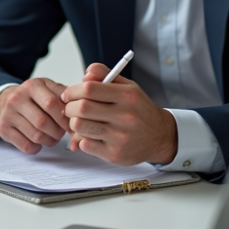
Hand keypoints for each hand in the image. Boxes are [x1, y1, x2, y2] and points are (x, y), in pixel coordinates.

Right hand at [0, 78, 69, 153]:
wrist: (5, 101)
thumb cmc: (33, 98)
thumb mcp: (48, 88)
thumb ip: (66, 96)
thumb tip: (81, 110)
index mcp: (31, 86)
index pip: (51, 104)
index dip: (65, 118)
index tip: (72, 124)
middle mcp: (17, 98)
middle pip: (43, 122)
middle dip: (58, 132)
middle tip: (61, 133)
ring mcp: (8, 114)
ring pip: (36, 136)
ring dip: (49, 141)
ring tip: (52, 137)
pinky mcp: (3, 129)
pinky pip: (26, 146)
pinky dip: (37, 147)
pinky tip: (38, 141)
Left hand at [61, 62, 177, 165]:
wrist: (160, 136)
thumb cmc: (138, 109)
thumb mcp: (127, 87)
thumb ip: (105, 75)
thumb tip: (85, 75)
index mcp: (128, 96)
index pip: (89, 89)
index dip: (73, 90)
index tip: (68, 95)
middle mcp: (126, 116)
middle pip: (81, 108)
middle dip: (69, 107)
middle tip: (71, 108)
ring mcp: (120, 137)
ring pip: (80, 126)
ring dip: (74, 123)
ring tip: (79, 121)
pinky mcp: (115, 154)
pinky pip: (86, 145)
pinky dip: (82, 139)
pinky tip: (90, 135)